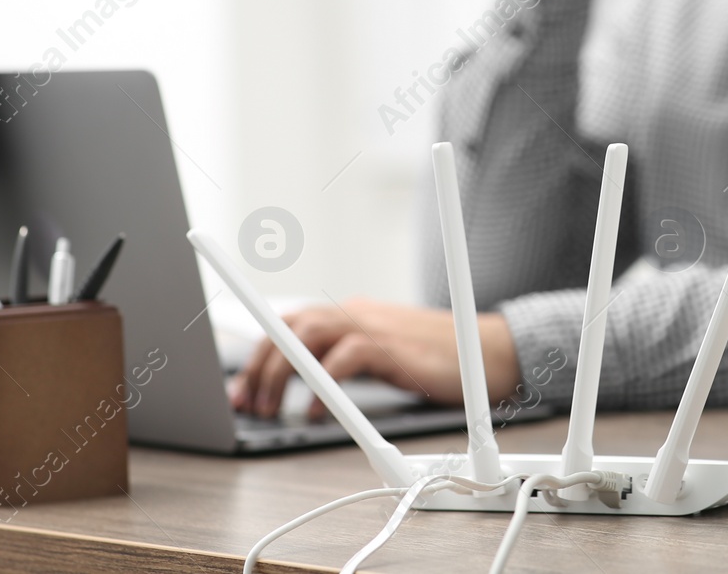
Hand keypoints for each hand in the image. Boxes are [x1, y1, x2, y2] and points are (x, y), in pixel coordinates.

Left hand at [229, 297, 520, 418]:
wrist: (487, 354)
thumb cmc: (434, 360)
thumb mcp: (380, 358)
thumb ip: (346, 364)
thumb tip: (308, 390)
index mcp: (350, 314)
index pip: (290, 325)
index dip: (258, 356)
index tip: (240, 391)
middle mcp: (355, 313)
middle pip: (289, 326)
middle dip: (259, 367)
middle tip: (247, 406)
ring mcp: (373, 326)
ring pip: (308, 334)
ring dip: (280, 372)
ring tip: (270, 409)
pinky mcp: (392, 346)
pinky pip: (345, 358)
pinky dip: (323, 385)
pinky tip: (314, 413)